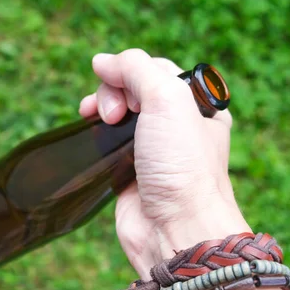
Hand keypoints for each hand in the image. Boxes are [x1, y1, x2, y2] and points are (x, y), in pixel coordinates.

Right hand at [79, 49, 250, 279]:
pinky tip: (91, 133)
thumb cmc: (183, 167)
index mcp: (197, 106)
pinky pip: (108, 142)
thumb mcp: (168, 100)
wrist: (175, 228)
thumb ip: (135, 69)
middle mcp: (176, 126)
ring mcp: (152, 150)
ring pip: (118, 114)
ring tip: (99, 120)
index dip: (133, 71)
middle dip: (115, 91)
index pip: (157, 70)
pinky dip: (97, 134)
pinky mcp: (129, 172)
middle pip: (134, 89)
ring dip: (102, 108)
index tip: (123, 89)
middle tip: (116, 114)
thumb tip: (102, 60)